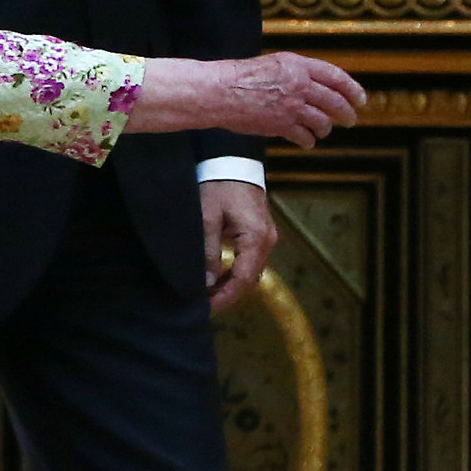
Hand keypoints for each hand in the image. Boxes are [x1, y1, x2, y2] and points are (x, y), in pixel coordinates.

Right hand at [136, 52, 367, 146]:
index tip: (361, 99)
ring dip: (325, 128)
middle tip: (350, 120)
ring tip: (323, 131)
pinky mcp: (282, 126)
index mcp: (298, 65)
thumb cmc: (241, 77)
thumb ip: (297, 73)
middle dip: (346, 113)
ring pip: (323, 122)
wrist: (220, 92)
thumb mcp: (274, 64)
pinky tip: (306, 141)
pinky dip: (308, 141)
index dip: (352, 89)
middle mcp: (300, 85)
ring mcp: (292, 107)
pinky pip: (305, 137)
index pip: (336, 76)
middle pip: (335, 102)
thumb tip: (317, 85)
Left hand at [203, 180, 275, 312]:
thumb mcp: (207, 217)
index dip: (224, 298)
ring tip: (207, 294)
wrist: (232, 162)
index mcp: (256, 237)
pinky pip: (251, 261)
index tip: (206, 308)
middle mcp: (267, 240)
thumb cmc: (218, 185)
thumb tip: (208, 282)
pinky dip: (236, 272)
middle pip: (249, 280)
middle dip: (227, 295)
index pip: (242, 279)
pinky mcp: (262, 233)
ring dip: (231, 285)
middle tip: (203, 305)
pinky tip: (219, 278)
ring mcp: (267, 237)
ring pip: (251, 272)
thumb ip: (208, 251)